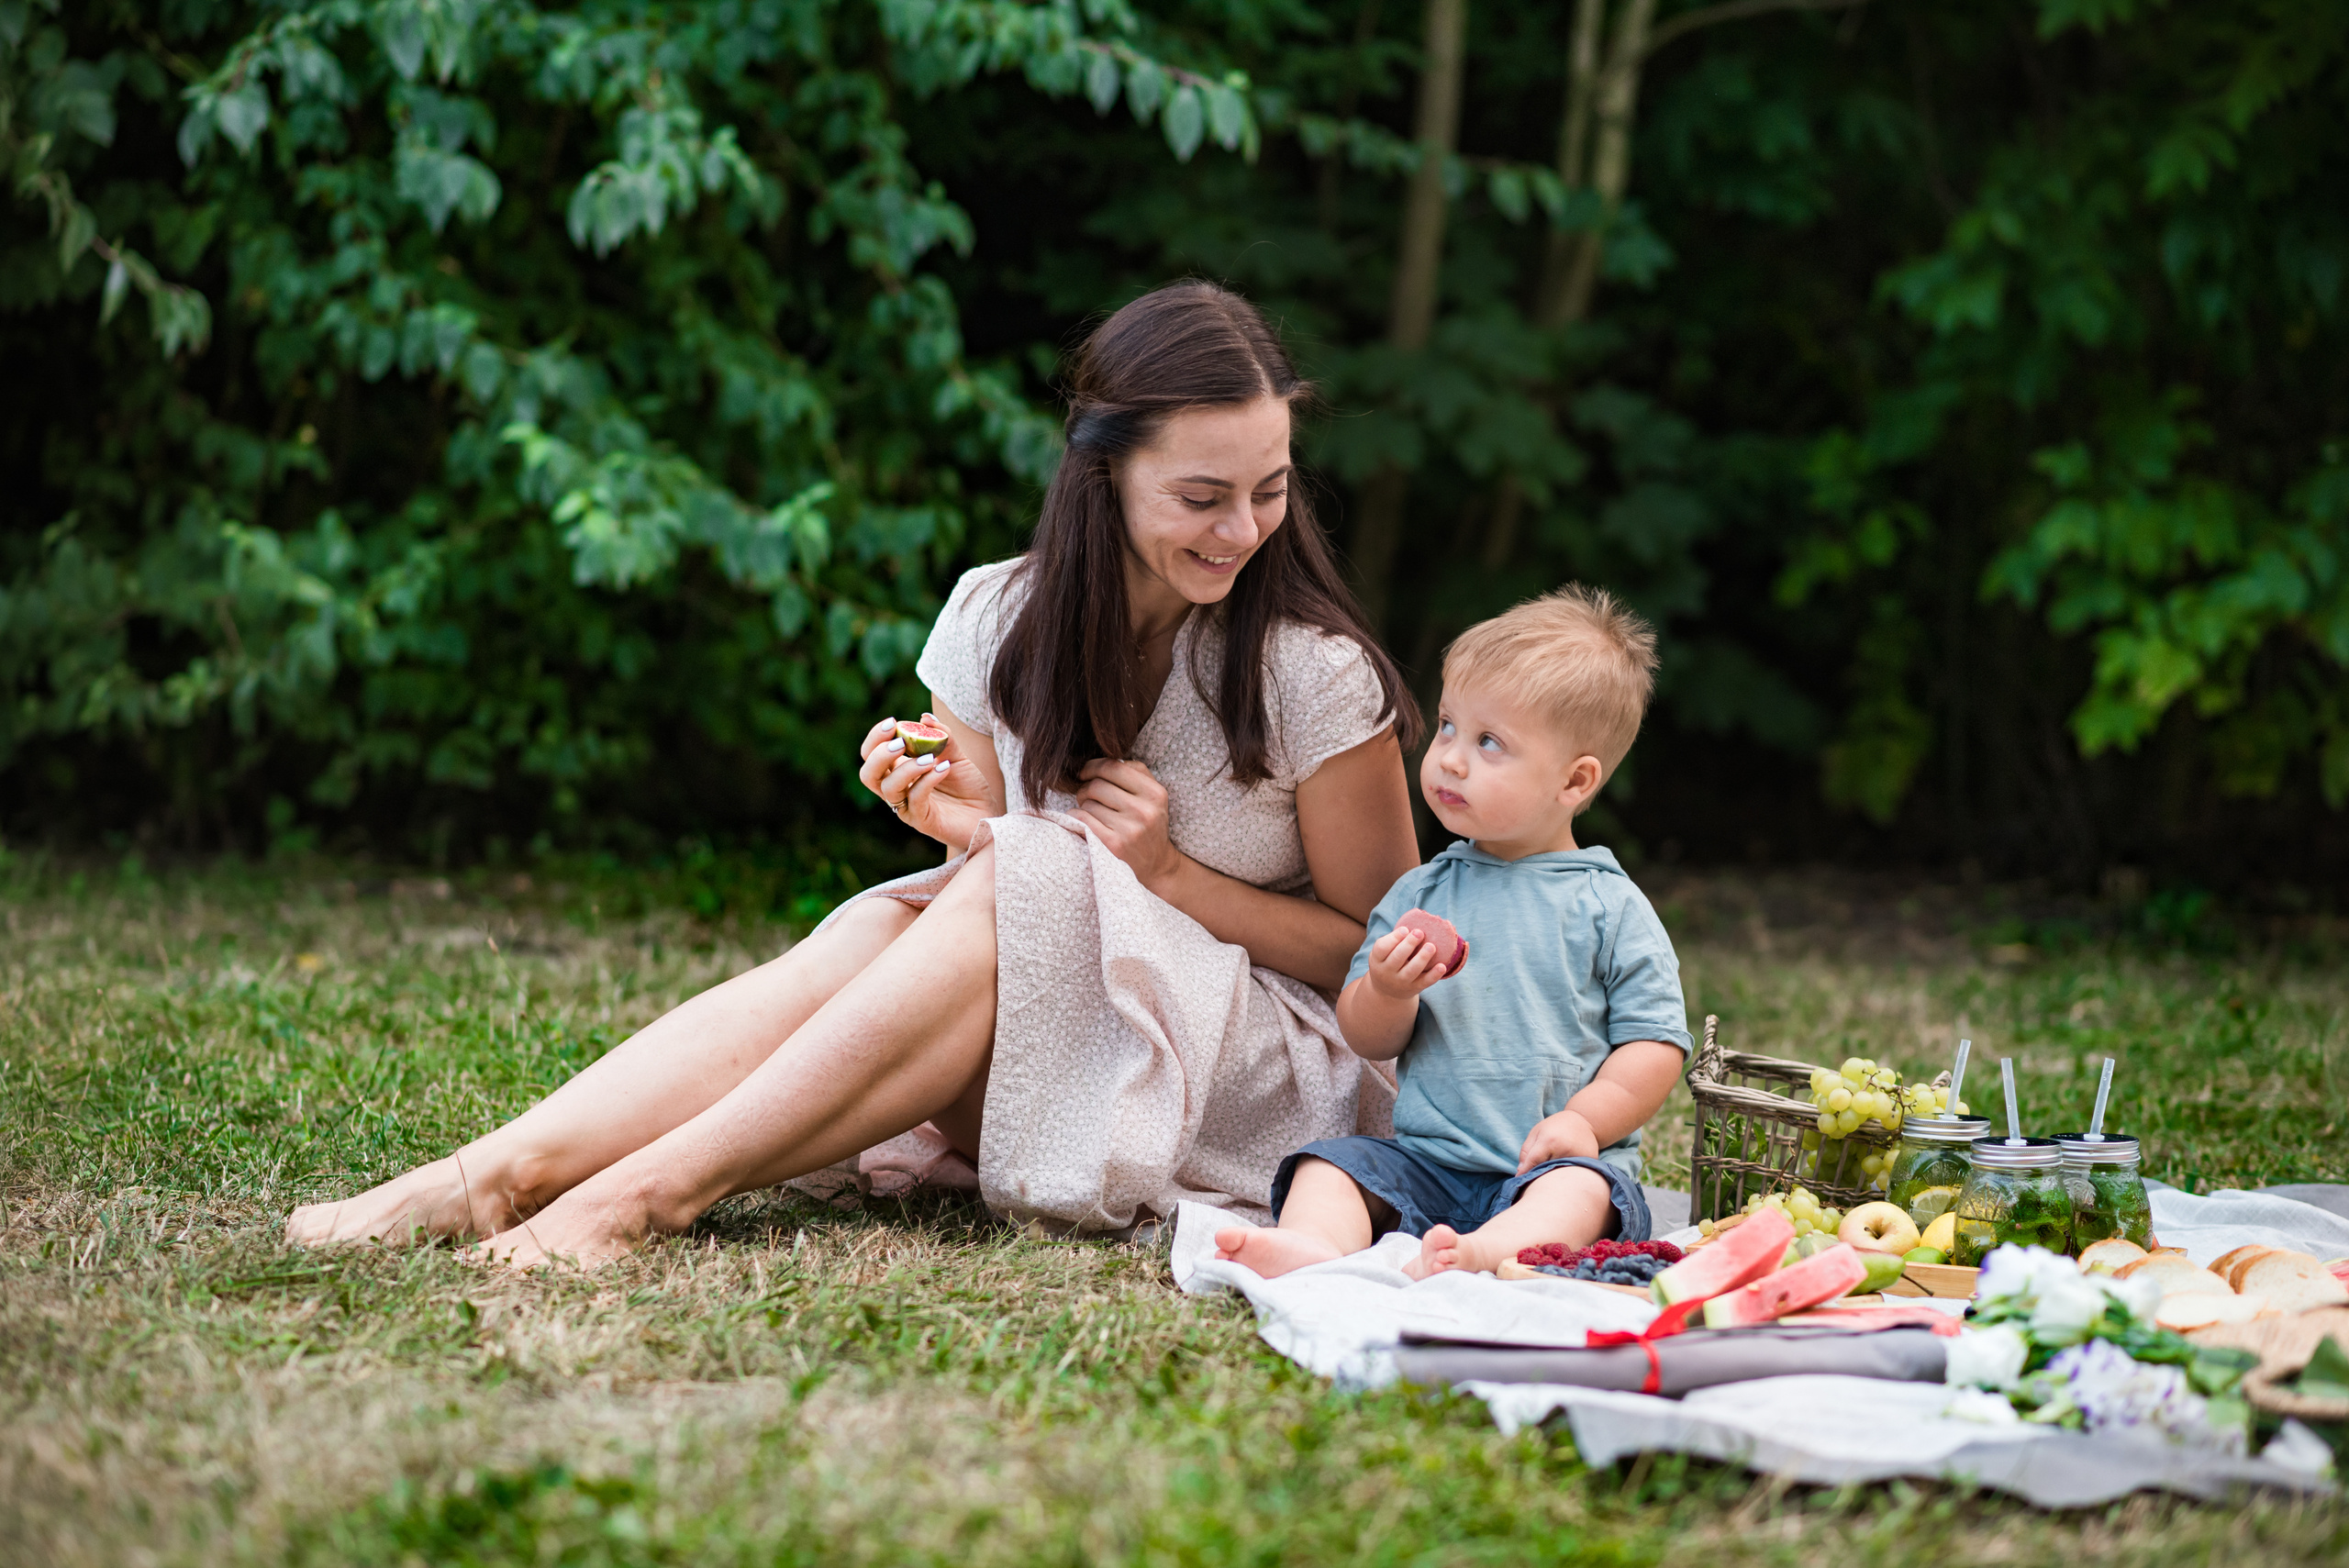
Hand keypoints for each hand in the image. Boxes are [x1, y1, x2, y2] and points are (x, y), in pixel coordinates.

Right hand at [858, 713, 992, 852]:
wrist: (987, 814)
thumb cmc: (968, 787)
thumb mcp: (957, 756)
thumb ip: (943, 737)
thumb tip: (925, 718)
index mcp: (898, 771)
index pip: (871, 754)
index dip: (875, 738)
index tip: (891, 723)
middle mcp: (898, 790)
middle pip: (868, 774)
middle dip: (879, 754)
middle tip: (900, 742)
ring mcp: (908, 807)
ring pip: (888, 788)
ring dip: (907, 768)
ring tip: (929, 758)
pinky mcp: (922, 821)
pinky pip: (915, 799)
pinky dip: (927, 780)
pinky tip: (944, 768)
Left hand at [1073, 758, 1183, 889]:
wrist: (1157, 864)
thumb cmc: (1149, 824)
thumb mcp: (1153, 796)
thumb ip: (1134, 772)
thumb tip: (1100, 761)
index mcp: (1155, 793)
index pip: (1113, 767)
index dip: (1092, 766)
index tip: (1084, 772)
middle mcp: (1144, 810)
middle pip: (1097, 785)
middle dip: (1085, 788)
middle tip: (1085, 795)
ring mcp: (1130, 829)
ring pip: (1088, 804)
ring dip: (1083, 806)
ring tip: (1092, 812)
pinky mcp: (1115, 845)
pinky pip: (1083, 820)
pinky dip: (1076, 817)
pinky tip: (1081, 820)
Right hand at [1363, 926, 1449, 1001]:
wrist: (1387, 992)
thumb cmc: (1388, 963)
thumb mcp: (1383, 953)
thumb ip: (1394, 941)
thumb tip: (1415, 923)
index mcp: (1377, 960)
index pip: (1382, 948)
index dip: (1394, 938)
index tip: (1405, 929)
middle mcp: (1387, 972)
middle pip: (1397, 958)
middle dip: (1409, 944)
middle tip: (1419, 932)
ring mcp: (1401, 982)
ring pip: (1411, 970)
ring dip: (1422, 958)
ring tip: (1431, 946)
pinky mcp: (1414, 988)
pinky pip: (1425, 982)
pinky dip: (1434, 975)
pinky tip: (1442, 966)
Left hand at [1517, 1108, 1600, 1173]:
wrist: (1584, 1121)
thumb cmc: (1555, 1126)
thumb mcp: (1537, 1132)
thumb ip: (1526, 1151)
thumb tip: (1520, 1172)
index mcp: (1549, 1141)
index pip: (1534, 1163)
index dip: (1525, 1172)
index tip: (1519, 1180)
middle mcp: (1565, 1150)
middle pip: (1547, 1172)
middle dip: (1540, 1176)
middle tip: (1538, 1177)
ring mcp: (1579, 1157)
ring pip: (1562, 1176)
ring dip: (1555, 1178)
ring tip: (1553, 1176)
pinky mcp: (1590, 1162)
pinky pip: (1576, 1175)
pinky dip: (1569, 1176)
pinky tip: (1567, 1173)